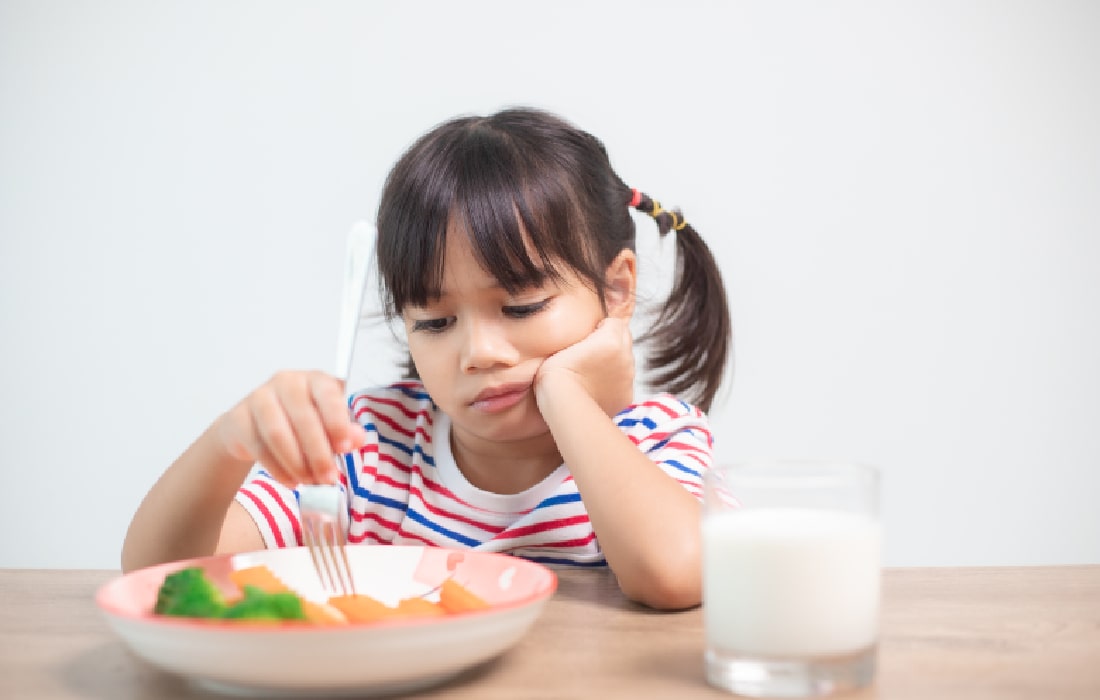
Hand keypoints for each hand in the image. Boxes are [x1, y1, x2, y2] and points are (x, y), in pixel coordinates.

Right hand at [214, 370, 366, 487]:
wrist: (253, 425)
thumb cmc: (298, 421)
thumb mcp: (327, 423)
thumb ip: (345, 431)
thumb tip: (357, 439)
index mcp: (314, 380)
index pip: (328, 395)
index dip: (337, 422)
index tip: (345, 448)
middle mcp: (286, 382)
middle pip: (303, 419)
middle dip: (318, 454)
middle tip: (328, 478)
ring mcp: (259, 398)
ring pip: (278, 435)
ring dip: (297, 464)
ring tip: (310, 482)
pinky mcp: (239, 418)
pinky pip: (259, 448)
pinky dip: (278, 470)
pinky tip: (291, 481)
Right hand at [535, 317, 634, 417]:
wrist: (564, 406)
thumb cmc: (557, 374)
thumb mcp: (564, 343)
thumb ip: (583, 336)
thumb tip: (588, 336)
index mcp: (611, 340)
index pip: (614, 322)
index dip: (601, 327)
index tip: (589, 336)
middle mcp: (625, 357)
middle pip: (625, 339)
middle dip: (612, 341)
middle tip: (592, 351)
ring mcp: (628, 378)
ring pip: (626, 361)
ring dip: (614, 362)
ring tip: (592, 372)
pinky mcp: (626, 395)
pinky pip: (623, 382)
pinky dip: (614, 382)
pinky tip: (597, 387)